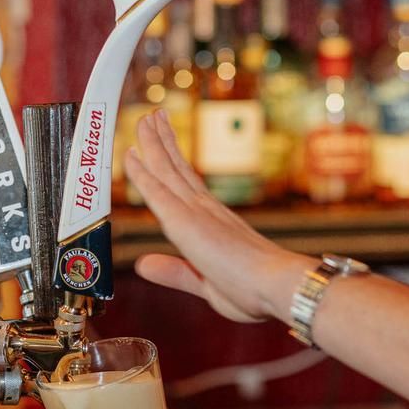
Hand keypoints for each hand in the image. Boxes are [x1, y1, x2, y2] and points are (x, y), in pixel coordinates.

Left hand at [124, 111, 311, 323]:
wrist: (277, 288)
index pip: (184, 185)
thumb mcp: (203, 284)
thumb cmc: (253, 292)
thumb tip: (143, 265)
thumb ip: (174, 273)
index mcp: (211, 222)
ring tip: (145, 119)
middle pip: (175, 169)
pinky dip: (142, 173)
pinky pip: (157, 192)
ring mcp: (195, 212)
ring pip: (166, 171)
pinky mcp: (185, 221)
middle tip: (153, 117)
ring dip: (152, 144)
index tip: (159, 144)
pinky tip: (130, 156)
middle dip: (162, 142)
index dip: (169, 163)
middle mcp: (203, 210)